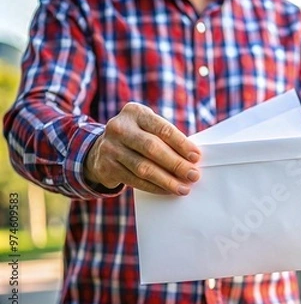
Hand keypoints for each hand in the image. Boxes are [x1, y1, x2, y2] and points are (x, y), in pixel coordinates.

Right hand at [84, 102, 200, 194]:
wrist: (102, 148)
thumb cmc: (138, 137)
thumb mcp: (148, 128)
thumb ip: (166, 139)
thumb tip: (191, 159)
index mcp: (135, 113)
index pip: (162, 129)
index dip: (181, 144)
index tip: (196, 156)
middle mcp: (119, 127)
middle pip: (152, 148)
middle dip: (176, 164)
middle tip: (193, 175)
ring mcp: (110, 147)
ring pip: (143, 167)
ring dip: (167, 180)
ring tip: (183, 188)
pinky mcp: (107, 167)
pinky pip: (135, 180)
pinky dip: (155, 187)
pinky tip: (168, 190)